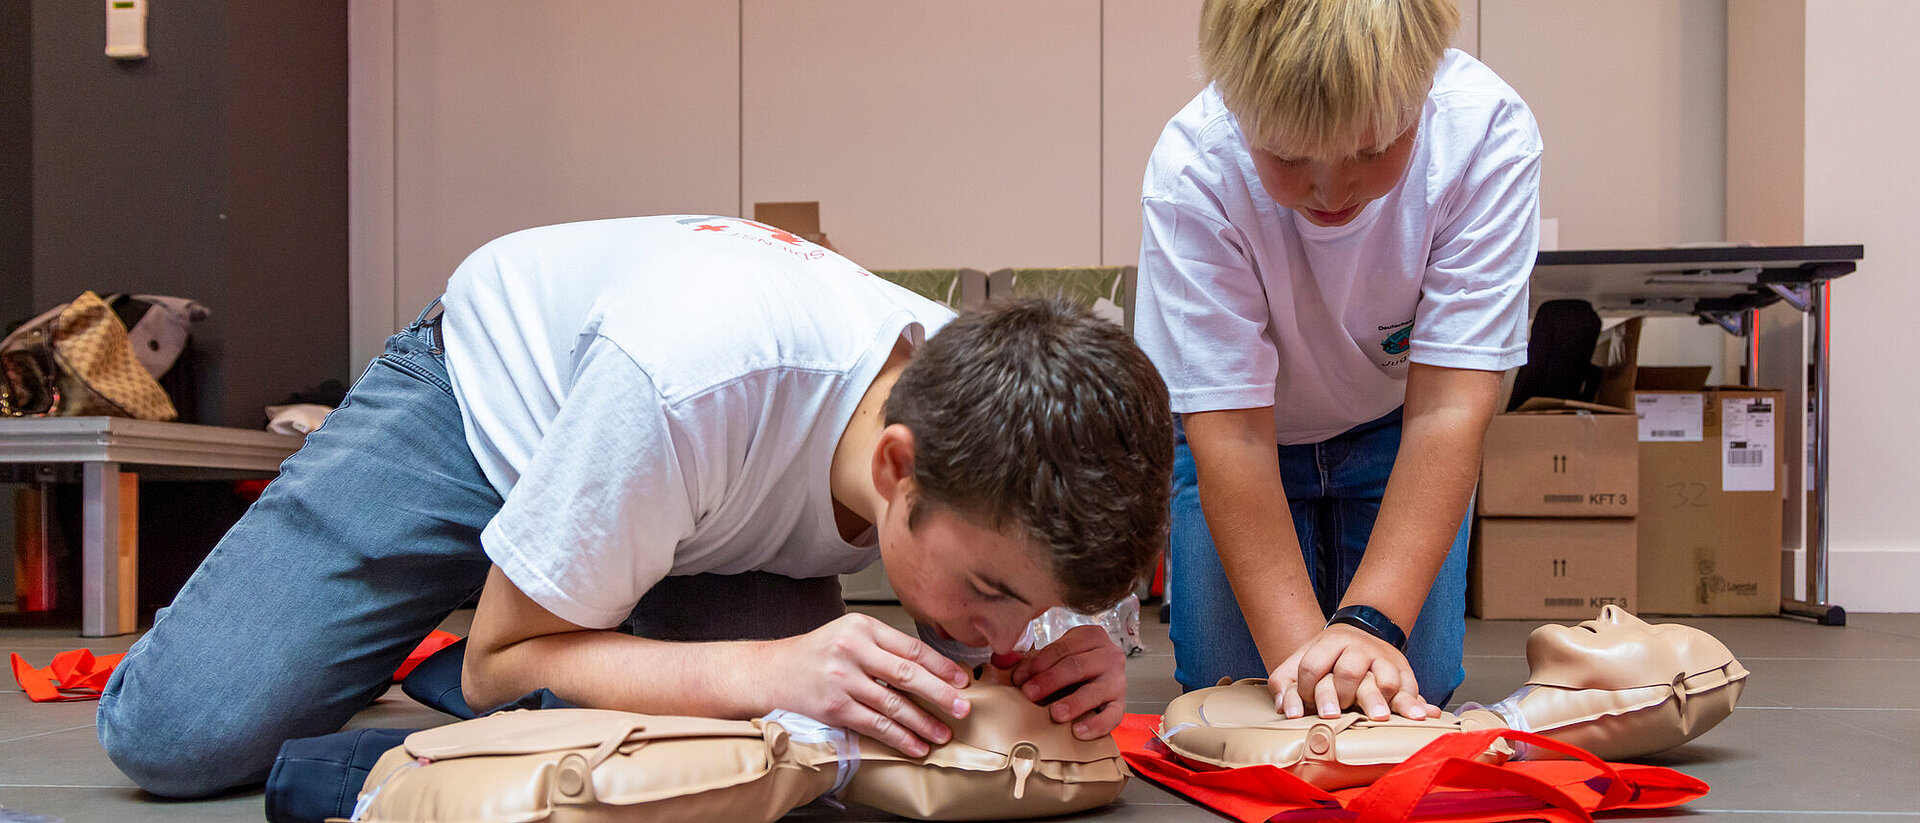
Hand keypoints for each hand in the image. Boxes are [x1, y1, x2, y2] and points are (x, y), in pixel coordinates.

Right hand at [763, 613, 971, 755]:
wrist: (771, 672)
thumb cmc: (815, 654)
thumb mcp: (848, 634)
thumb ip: (883, 646)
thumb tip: (929, 669)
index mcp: (862, 627)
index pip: (910, 648)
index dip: (941, 666)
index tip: (961, 680)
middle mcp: (853, 650)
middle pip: (907, 675)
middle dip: (940, 694)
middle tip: (962, 708)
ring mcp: (843, 680)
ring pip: (894, 705)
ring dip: (923, 722)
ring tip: (942, 733)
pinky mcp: (835, 707)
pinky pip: (875, 726)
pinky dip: (899, 738)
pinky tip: (915, 745)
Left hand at [1007, 624, 1126, 738]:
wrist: (1102, 677)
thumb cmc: (1073, 666)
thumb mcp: (1054, 657)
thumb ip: (1029, 659)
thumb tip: (998, 660)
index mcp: (1091, 636)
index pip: (1061, 648)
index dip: (1037, 663)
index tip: (1018, 679)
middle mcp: (1109, 654)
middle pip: (1076, 667)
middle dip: (1050, 681)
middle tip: (1029, 694)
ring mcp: (1118, 680)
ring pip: (1095, 691)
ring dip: (1073, 702)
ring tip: (1055, 714)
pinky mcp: (1121, 704)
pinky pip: (1113, 716)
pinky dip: (1096, 725)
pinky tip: (1079, 732)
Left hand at [1269, 624, 1434, 721]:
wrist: (1360, 632)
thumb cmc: (1326, 657)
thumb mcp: (1300, 660)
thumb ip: (1284, 682)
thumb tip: (1286, 711)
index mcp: (1331, 642)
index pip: (1312, 667)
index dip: (1304, 690)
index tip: (1304, 707)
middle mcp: (1359, 648)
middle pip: (1349, 672)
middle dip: (1341, 695)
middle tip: (1333, 715)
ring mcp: (1384, 659)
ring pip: (1385, 680)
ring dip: (1380, 701)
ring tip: (1378, 718)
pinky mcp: (1404, 671)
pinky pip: (1410, 689)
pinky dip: (1412, 703)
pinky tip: (1417, 717)